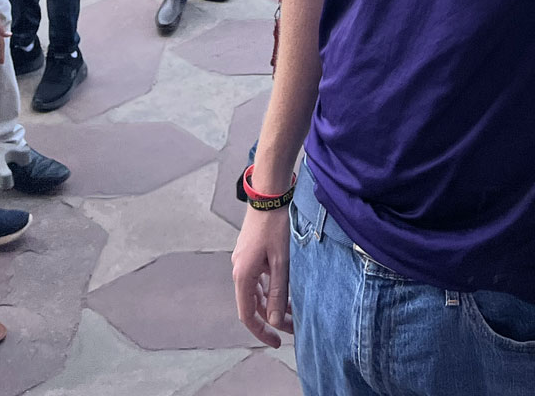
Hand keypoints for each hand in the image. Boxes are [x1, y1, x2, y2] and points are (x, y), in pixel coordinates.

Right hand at [232, 204, 293, 346]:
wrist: (269, 193)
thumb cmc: (276, 225)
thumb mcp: (281, 261)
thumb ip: (278, 292)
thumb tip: (275, 321)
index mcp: (243, 275)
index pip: (248, 314)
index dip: (261, 331)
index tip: (276, 342)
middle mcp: (239, 270)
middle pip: (254, 304)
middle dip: (273, 318)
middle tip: (293, 327)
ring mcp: (244, 260)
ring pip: (257, 291)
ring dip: (274, 303)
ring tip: (294, 310)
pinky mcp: (250, 252)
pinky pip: (259, 278)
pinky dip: (271, 288)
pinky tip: (286, 290)